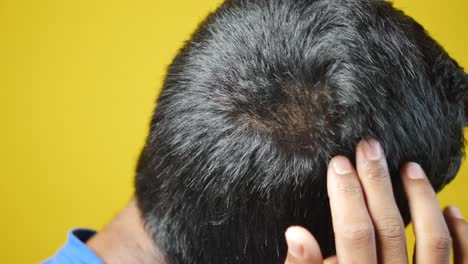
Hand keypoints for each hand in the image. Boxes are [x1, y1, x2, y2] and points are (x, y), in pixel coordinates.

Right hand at [284, 139, 467, 263]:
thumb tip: (296, 233)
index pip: (353, 233)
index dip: (345, 194)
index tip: (338, 162)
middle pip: (389, 227)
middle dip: (377, 182)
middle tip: (369, 146)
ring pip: (433, 241)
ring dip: (422, 199)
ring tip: (410, 167)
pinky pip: (464, 263)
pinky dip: (463, 234)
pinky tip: (451, 207)